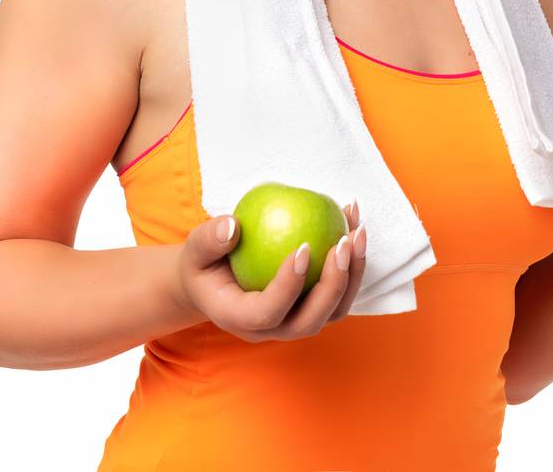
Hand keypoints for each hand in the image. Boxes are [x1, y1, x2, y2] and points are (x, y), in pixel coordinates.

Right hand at [175, 201, 367, 342]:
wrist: (214, 284)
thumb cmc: (203, 265)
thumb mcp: (194, 250)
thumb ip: (209, 240)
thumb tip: (233, 225)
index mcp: (239, 319)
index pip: (268, 312)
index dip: (289, 285)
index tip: (304, 246)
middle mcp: (272, 330)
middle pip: (310, 321)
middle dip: (333, 285)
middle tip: (343, 240)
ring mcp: (295, 322)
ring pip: (333, 311)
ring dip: (352, 274)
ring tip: (357, 230)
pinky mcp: (312, 309)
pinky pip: (339, 292)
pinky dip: (352, 262)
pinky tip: (353, 222)